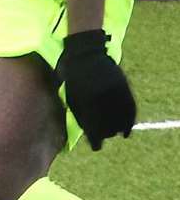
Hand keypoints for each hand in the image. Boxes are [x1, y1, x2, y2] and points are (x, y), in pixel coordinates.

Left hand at [56, 30, 136, 149]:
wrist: (84, 51)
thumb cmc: (71, 76)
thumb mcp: (69, 94)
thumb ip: (79, 114)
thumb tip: (87, 134)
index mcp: (83, 98)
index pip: (93, 125)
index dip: (95, 139)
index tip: (96, 147)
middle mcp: (100, 96)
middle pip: (108, 123)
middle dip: (106, 134)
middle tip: (103, 138)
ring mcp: (113, 90)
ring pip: (121, 117)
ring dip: (119, 129)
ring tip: (116, 135)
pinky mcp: (123, 85)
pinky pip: (130, 106)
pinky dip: (130, 119)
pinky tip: (127, 129)